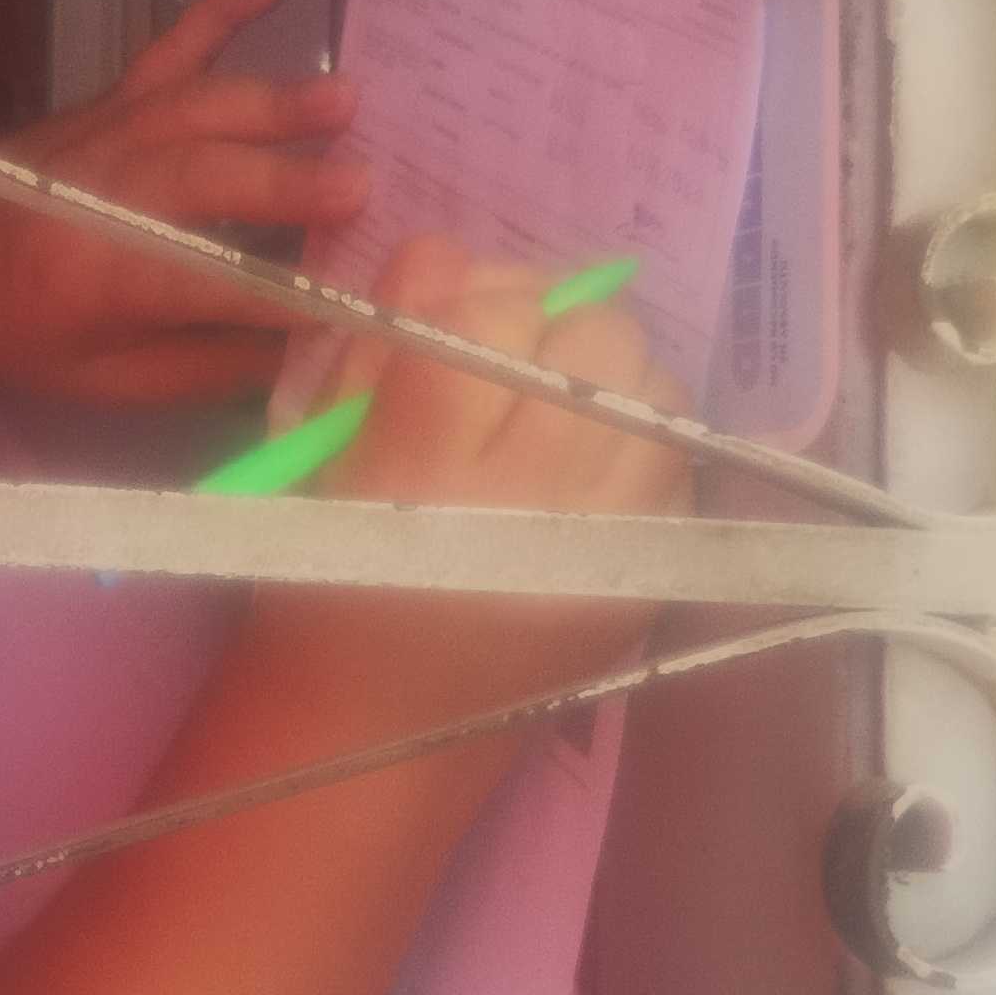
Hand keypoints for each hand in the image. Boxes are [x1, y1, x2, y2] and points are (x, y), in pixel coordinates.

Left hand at [0, 0, 367, 404]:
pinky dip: (220, 8)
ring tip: (348, 99)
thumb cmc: (8, 318)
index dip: (274, 297)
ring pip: (197, 109)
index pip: (198, 287)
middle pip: (202, 181)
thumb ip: (195, 370)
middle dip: (285, 183)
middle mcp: (103, 196)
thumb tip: (293, 359)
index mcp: (95, 278)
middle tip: (364, 187)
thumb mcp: (92, 378)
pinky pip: (170, 47)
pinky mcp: (111, 100)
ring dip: (273, 102)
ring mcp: (109, 134)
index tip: (348, 305)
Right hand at [258, 234, 692, 727]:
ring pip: (658, 392)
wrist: (372, 736)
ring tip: (560, 414)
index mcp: (413, 470)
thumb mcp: (315, 453)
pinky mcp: (643, 583)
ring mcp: (599, 549)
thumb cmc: (316, 584)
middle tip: (513, 363)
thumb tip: (456, 258)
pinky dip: (643, 446)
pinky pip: (680, 464)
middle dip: (555, 328)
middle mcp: (522, 505)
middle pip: (597, 340)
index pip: (488, 314)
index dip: (479, 293)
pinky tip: (591, 472)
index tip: (458, 314)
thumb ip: (381, 341)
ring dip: (610, 381)